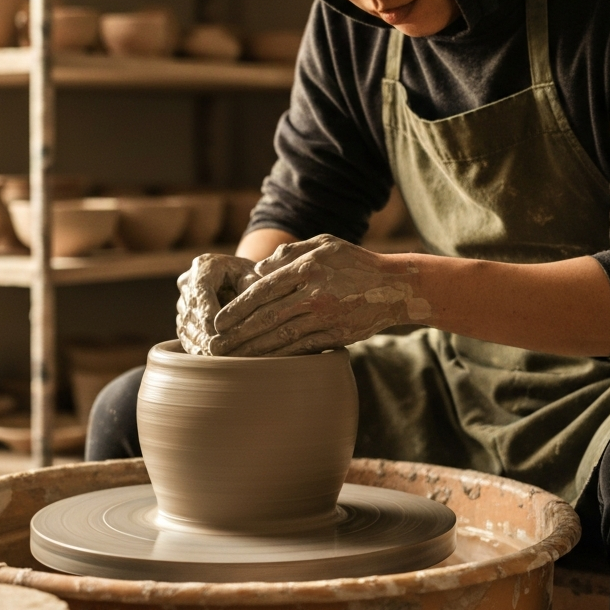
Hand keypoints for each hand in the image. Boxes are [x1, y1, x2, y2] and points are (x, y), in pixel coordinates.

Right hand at [176, 253, 260, 354]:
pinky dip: (196, 347)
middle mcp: (188, 281)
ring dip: (199, 344)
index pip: (202, 294)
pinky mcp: (183, 316)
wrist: (242, 279)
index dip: (209, 316)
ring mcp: (182, 299)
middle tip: (218, 354)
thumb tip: (251, 310)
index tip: (219, 334)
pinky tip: (209, 359)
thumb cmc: (253, 277)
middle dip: (205, 335)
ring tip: (214, 359)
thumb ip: (253, 289)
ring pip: (186, 326)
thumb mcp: (256, 277)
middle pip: (192, 313)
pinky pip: (186, 334)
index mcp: (204, 266)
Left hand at [208, 234, 431, 356]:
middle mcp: (315, 294)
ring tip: (231, 361)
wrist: (395, 288)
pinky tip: (261, 365)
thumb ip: (289, 253)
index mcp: (308, 268)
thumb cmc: (354, 262)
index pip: (264, 290)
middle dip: (237, 335)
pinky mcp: (336, 336)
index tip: (218, 321)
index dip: (237, 307)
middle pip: (267, 317)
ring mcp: (326, 318)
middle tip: (214, 348)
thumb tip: (257, 270)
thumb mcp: (323, 244)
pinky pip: (302, 349)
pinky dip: (279, 358)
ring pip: (281, 337)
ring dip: (253, 351)